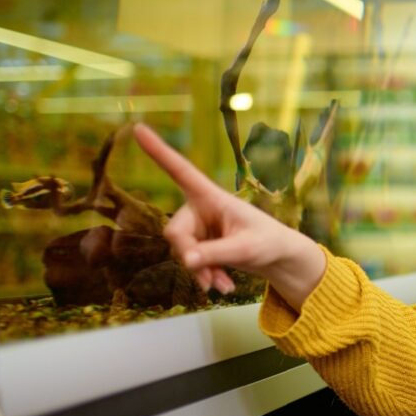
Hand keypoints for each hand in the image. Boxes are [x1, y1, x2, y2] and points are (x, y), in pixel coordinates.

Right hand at [133, 124, 322, 308]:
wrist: (277, 257)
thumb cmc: (267, 243)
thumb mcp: (246, 249)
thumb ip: (216, 254)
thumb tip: (186, 261)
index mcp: (212, 197)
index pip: (182, 171)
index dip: (159, 152)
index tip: (138, 128)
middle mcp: (201, 208)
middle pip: (176, 231)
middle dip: (188, 256)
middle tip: (207, 280)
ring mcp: (199, 228)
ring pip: (181, 251)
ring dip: (199, 272)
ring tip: (222, 286)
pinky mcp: (200, 244)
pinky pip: (190, 262)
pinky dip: (204, 275)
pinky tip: (223, 286)